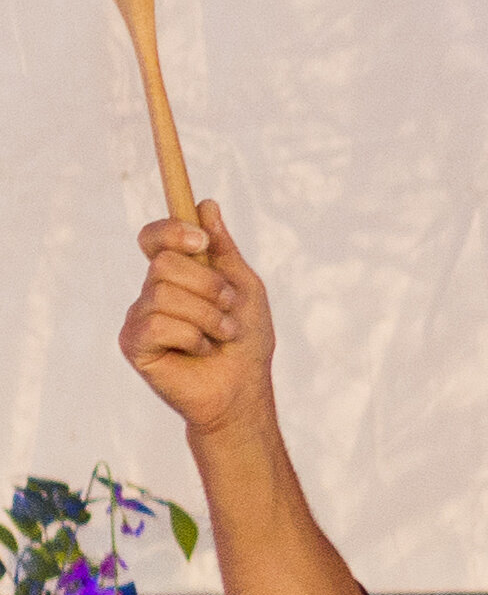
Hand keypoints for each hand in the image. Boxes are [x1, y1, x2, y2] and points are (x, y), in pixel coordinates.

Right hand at [118, 199, 276, 437]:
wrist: (243, 390)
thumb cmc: (247, 341)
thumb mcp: (244, 288)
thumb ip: (223, 249)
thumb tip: (206, 204)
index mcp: (176, 275)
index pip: (154, 237)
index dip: (171, 230)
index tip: (202, 241)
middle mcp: (152, 292)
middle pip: (164, 262)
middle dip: (208, 285)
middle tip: (228, 310)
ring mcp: (139, 317)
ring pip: (164, 293)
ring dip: (208, 316)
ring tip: (221, 336)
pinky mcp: (133, 343)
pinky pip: (159, 324)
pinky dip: (193, 337)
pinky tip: (201, 351)